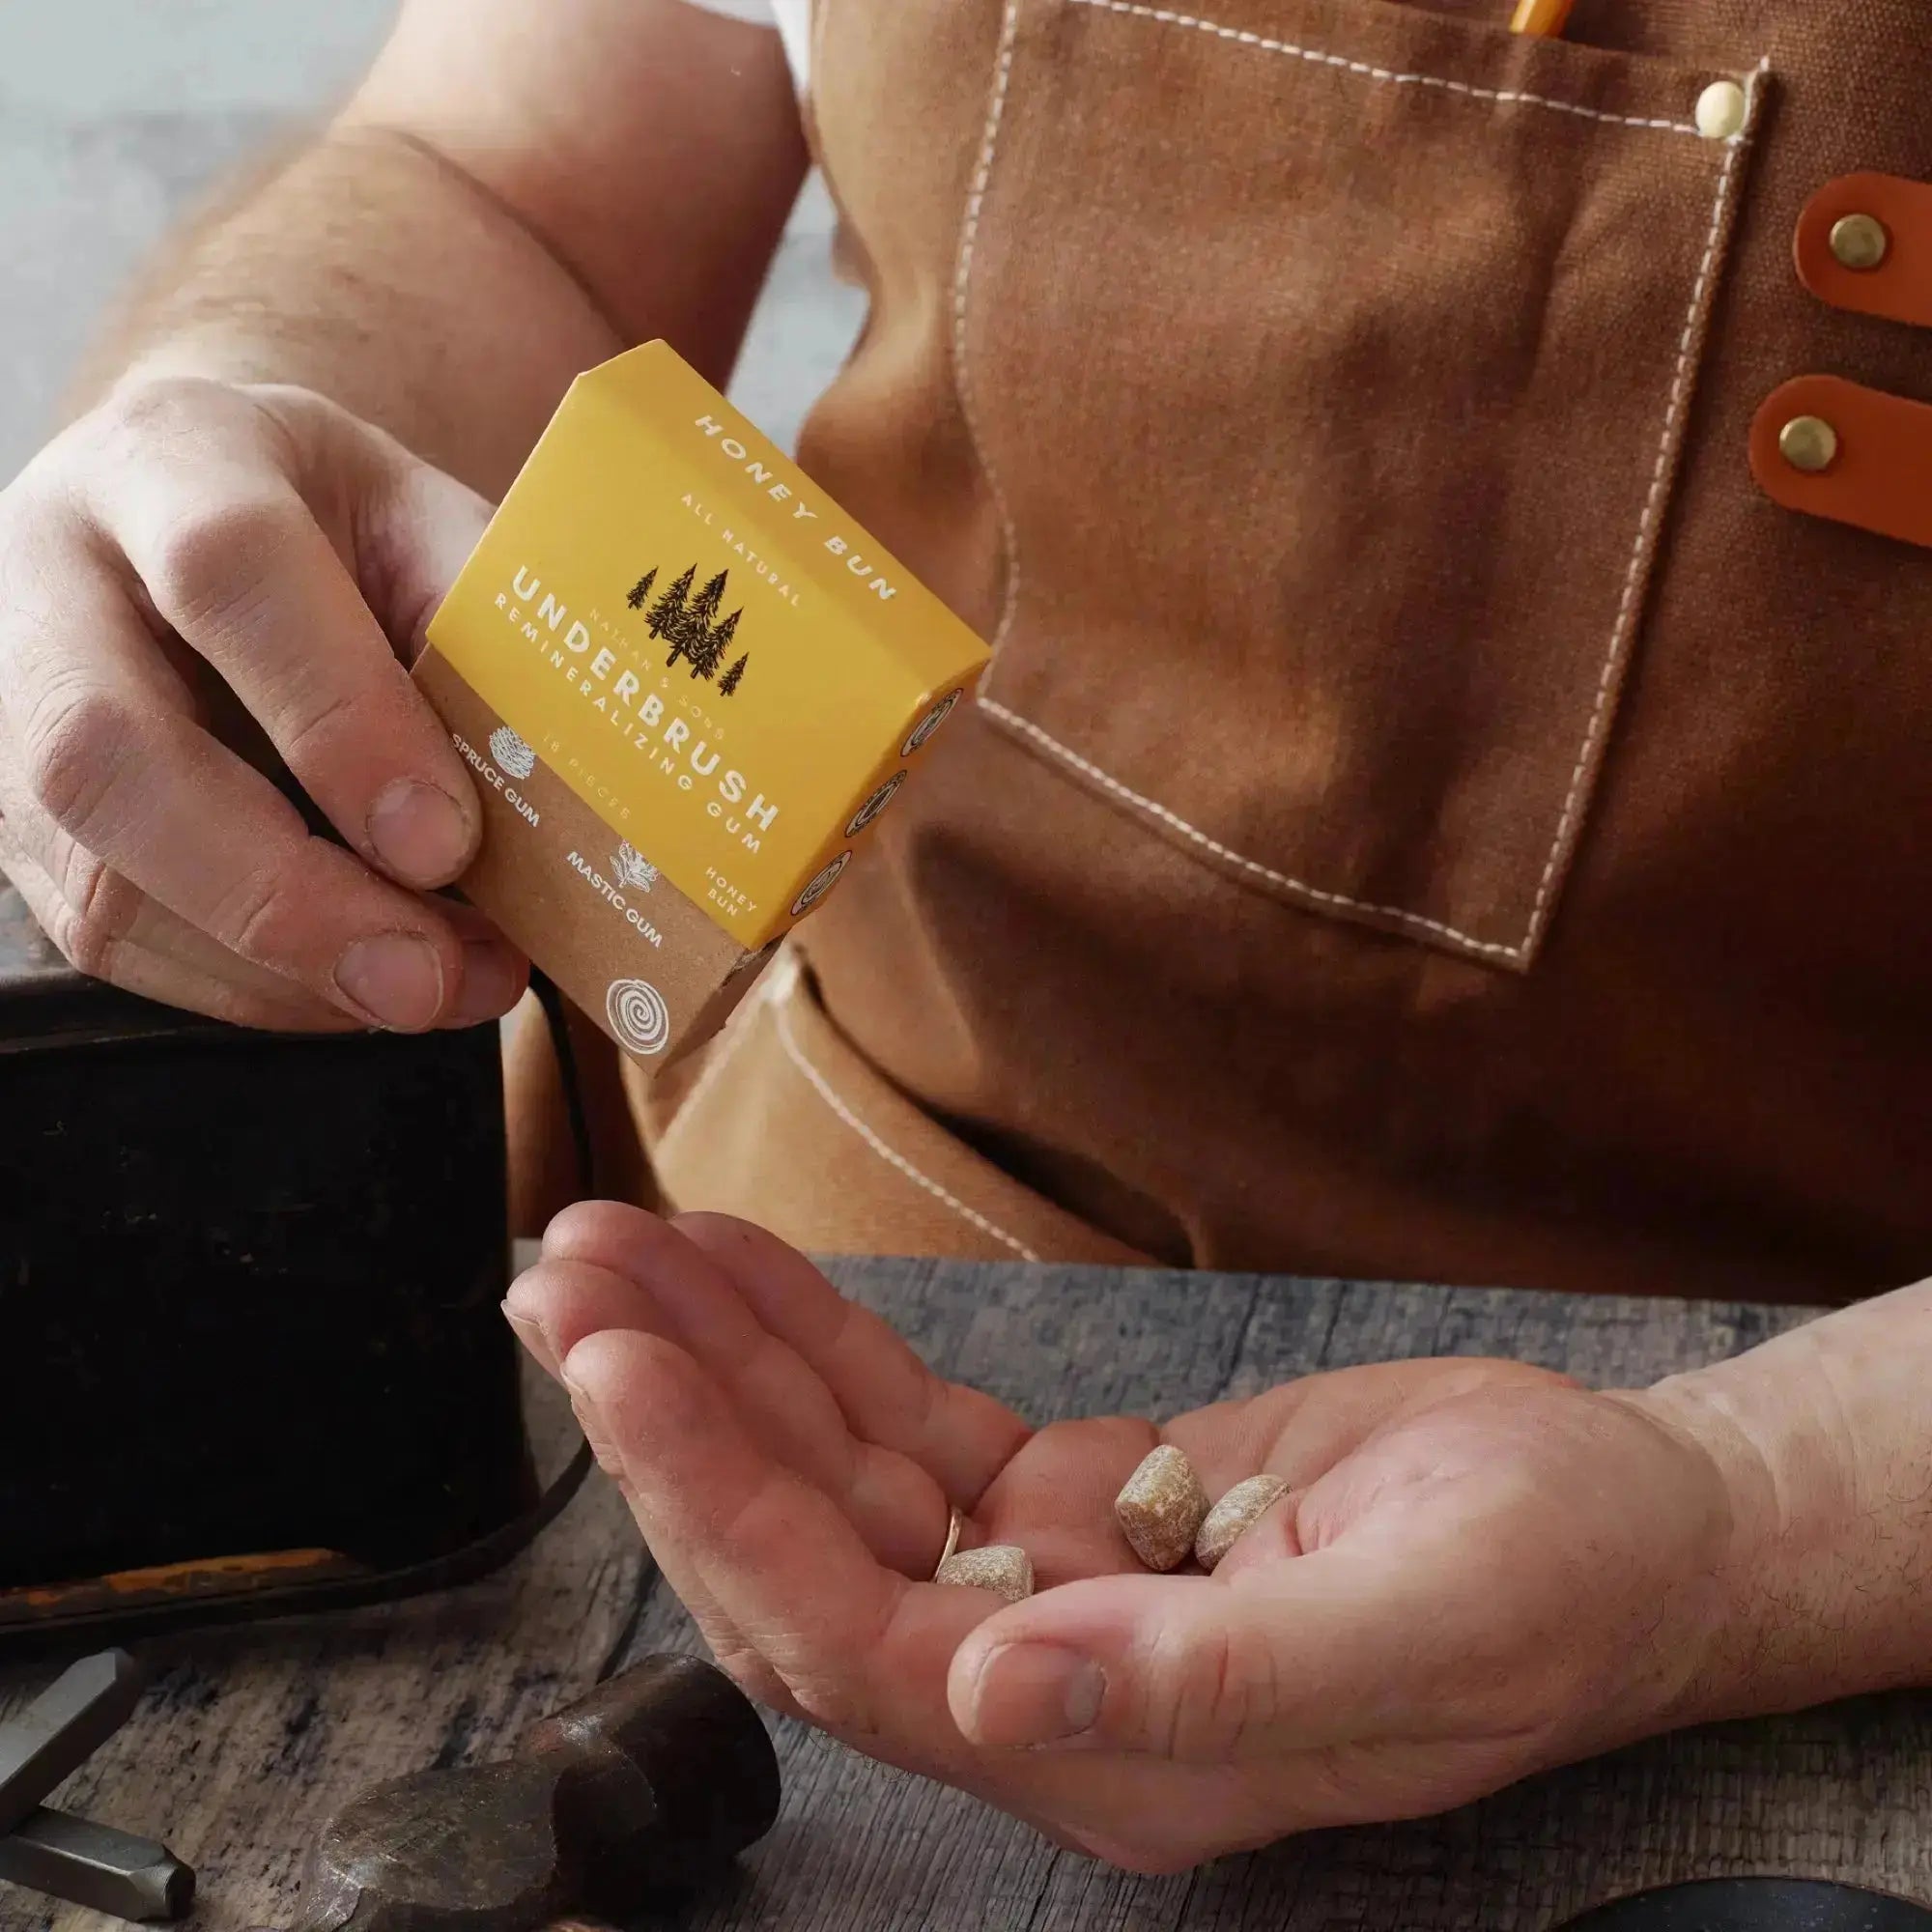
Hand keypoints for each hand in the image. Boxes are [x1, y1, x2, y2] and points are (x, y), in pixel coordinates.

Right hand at [0, 375, 524, 1029]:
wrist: (195, 513)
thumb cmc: (330, 526)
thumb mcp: (421, 519)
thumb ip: (481, 622)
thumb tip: (548, 786)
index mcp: (172, 462)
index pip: (228, 574)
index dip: (338, 718)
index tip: (445, 841)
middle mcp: (50, 580)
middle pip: (107, 757)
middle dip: (281, 895)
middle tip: (424, 976)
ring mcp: (6, 711)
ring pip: (99, 882)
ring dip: (283, 970)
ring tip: (436, 987)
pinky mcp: (13, 824)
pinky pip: (110, 941)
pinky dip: (257, 989)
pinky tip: (363, 985)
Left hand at [506, 1206, 1748, 1872]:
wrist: (1626, 1526)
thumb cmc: (1558, 1581)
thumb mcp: (1429, 1626)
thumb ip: (1215, 1678)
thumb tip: (1003, 1684)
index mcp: (1110, 1749)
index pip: (851, 1640)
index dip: (721, 1505)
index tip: (624, 1364)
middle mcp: (1047, 1678)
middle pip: (802, 1554)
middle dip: (673, 1417)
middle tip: (564, 1278)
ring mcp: (1050, 1584)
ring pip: (832, 1475)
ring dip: (717, 1361)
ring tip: (610, 1248)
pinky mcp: (1071, 1499)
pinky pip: (903, 1421)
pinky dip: (815, 1340)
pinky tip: (739, 1265)